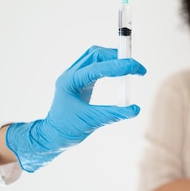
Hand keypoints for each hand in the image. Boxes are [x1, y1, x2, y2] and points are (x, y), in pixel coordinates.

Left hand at [6, 46, 146, 171]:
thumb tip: (135, 109)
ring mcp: (75, 75)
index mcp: (69, 82)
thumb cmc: (67, 129)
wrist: (53, 135)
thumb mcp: (92, 122)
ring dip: (114, 58)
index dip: (118, 66)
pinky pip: (96, 65)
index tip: (136, 67)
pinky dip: (110, 65)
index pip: (96, 67)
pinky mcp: (81, 80)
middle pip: (96, 54)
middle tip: (136, 67)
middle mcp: (71, 74)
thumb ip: (114, 114)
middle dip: (118, 57)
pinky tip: (119, 72)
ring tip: (131, 67)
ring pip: (96, 56)